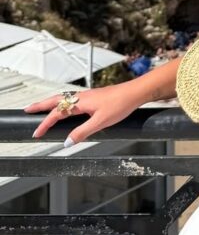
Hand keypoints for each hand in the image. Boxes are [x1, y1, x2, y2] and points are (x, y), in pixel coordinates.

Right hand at [25, 84, 140, 146]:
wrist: (135, 92)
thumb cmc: (120, 104)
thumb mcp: (100, 122)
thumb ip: (82, 132)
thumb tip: (67, 142)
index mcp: (79, 102)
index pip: (56, 113)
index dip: (45, 124)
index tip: (36, 133)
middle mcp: (81, 97)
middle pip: (55, 100)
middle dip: (40, 106)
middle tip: (28, 110)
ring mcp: (87, 96)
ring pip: (63, 98)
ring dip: (50, 103)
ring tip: (41, 108)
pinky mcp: (93, 97)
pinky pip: (71, 99)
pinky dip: (62, 103)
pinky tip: (66, 108)